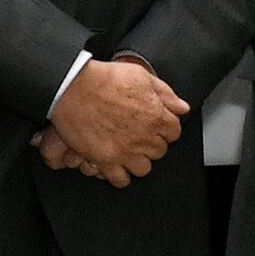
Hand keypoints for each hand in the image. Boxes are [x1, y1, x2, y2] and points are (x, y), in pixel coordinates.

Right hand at [45, 57, 187, 186]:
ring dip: (138, 161)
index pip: (174, 131)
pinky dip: (120, 175)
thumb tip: (182, 107)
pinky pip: (121, 180)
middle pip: (159, 151)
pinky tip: (115, 165)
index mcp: (156, 115)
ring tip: (127, 151)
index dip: (165, 127)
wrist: (72, 87)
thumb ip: (165, 93)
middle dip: (151, 143)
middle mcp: (144, 136)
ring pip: (144, 168)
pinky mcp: (106, 160)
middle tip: (138, 135)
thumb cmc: (103, 78)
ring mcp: (125, 151)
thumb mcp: (140, 76)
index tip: (156, 125)